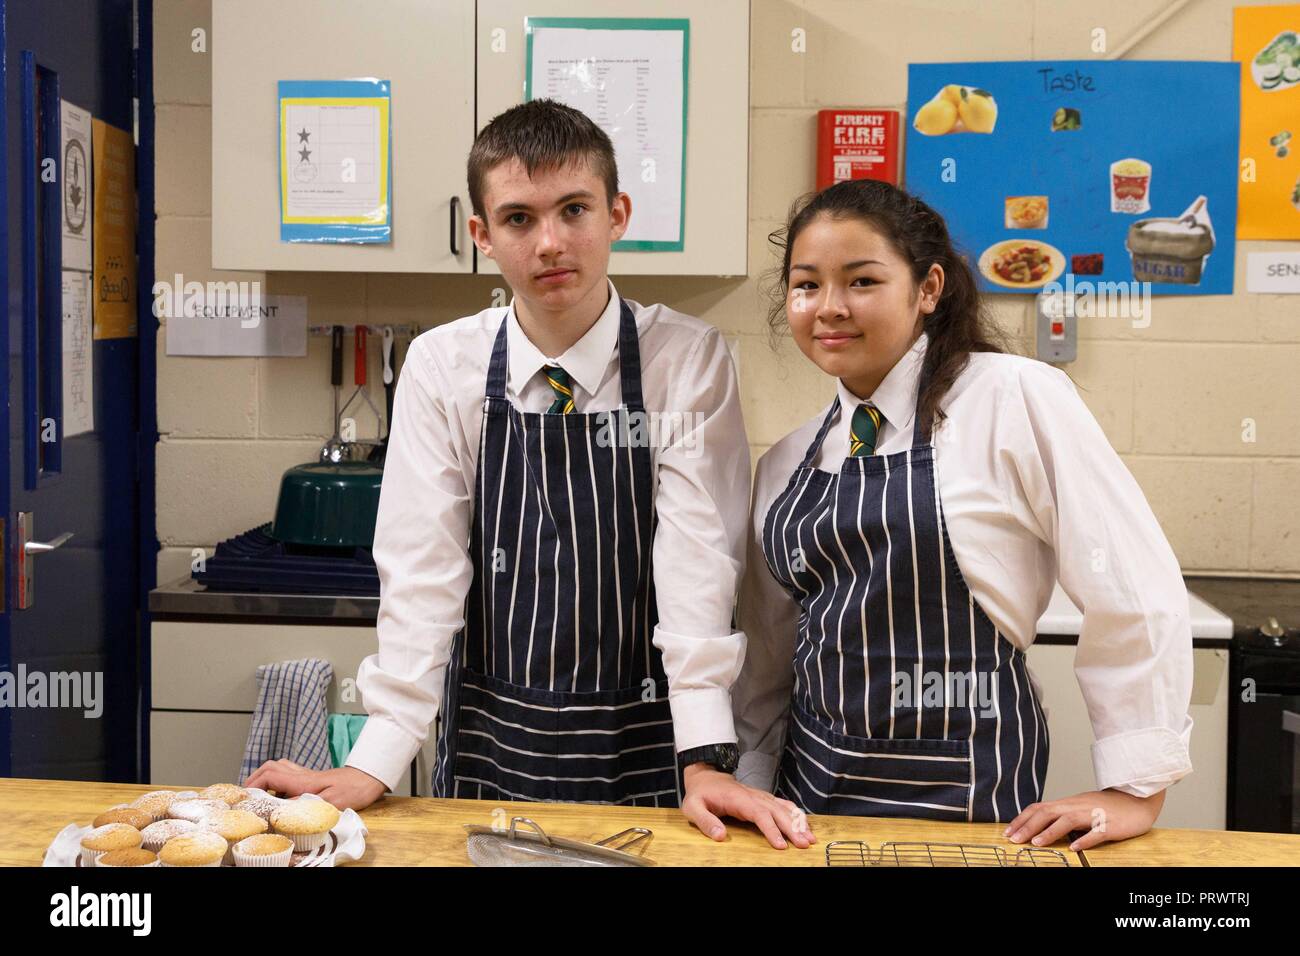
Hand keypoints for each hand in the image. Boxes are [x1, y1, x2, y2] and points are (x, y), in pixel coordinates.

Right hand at [242, 760, 387, 811]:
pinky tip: (279, 791)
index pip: (270, 776)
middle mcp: (302, 775)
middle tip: (246, 794)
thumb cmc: (354, 790)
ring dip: (264, 776)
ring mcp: (307, 775)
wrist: (370, 779)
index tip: (244, 797)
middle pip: (270, 767)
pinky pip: (288, 772)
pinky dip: (276, 779)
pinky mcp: (312, 778)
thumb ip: (305, 805)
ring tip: (257, 793)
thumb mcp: (330, 802)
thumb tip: (282, 809)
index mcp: (303, 781)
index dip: (252, 785)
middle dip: (253, 778)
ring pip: (278, 767)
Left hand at [680, 763, 815, 849]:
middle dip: (792, 828)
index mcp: (738, 798)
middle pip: (777, 811)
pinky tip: (804, 823)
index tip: (781, 844)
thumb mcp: (692, 807)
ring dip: (798, 822)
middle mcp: (753, 795)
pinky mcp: (762, 798)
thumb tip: (720, 835)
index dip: (771, 829)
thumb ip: (705, 821)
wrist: (705, 776)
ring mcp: (759, 796)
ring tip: (810, 837)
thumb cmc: (700, 793)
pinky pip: (782, 805)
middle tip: (804, 843)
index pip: (759, 813)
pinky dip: (795, 814)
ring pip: (783, 808)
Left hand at [1003, 788, 1165, 851]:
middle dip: (1028, 826)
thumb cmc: (1106, 807)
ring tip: (1036, 843)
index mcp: (1068, 804)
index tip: (1008, 832)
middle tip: (1013, 839)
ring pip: (1068, 820)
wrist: (1137, 800)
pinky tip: (1074, 848)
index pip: (1039, 808)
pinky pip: (1096, 832)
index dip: (1022, 819)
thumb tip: (1038, 826)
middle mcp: (1077, 806)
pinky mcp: (1111, 825)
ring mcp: (1094, 815)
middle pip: (1048, 812)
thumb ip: (1061, 816)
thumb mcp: (1079, 808)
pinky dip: (1084, 839)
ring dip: (1050, 831)